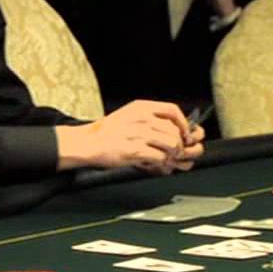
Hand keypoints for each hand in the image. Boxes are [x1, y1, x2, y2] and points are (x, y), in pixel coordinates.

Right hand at [57, 100, 204, 174]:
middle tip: (175, 152)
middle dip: (180, 145)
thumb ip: (149, 118)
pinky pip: (160, 157)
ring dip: (172, 154)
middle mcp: (142, 118)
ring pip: (172, 144)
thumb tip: (173, 128)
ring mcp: (139, 134)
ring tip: (165, 158)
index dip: (183, 123)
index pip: (172, 110)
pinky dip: (161, 163)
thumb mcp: (128, 115)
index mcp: (141, 107)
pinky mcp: (135, 150)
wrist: (87, 143)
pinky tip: (155, 164)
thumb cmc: (106, 132)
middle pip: (175, 130)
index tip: (185, 133)